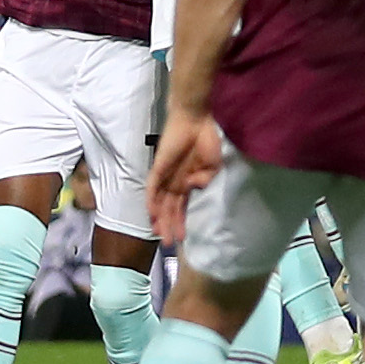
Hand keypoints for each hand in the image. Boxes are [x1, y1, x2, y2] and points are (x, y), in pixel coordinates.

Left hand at [147, 114, 221, 243]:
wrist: (196, 119)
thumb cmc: (206, 139)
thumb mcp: (214, 165)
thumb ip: (205, 179)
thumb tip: (194, 186)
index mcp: (187, 182)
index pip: (181, 206)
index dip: (180, 222)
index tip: (181, 238)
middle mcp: (174, 181)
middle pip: (169, 208)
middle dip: (169, 226)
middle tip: (168, 244)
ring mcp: (165, 175)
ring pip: (160, 202)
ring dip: (160, 219)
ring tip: (161, 236)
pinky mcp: (159, 166)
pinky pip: (152, 186)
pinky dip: (151, 200)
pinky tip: (152, 215)